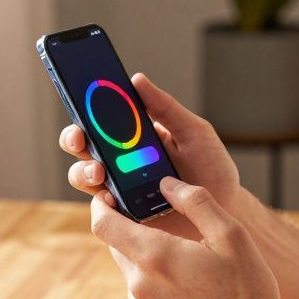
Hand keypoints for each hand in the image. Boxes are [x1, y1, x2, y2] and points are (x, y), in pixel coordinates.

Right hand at [60, 72, 241, 239]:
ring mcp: (120, 190)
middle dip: (73, 139)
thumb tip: (137, 79)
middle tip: (80, 139)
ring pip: (84, 177)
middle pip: (82, 146)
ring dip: (84, 171)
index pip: (99, 119)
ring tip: (100, 172)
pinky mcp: (124, 218)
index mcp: (133, 136)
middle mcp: (120, 161)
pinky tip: (113, 200)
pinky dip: (102, 205)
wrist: (225, 211)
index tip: (81, 101)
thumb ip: (166, 108)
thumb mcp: (194, 132)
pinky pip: (102, 211)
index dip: (84, 110)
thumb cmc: (211, 168)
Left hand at [89, 176, 295, 298]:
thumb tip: (165, 184)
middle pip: (117, 246)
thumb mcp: (231, 234)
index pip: (103, 225)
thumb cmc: (248, 288)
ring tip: (188, 260)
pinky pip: (143, 294)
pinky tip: (190, 287)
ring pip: (132, 270)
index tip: (109, 195)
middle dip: (131, 230)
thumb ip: (195, 201)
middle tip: (161, 222)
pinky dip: (157, 282)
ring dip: (148, 258)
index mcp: (156, 257)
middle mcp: (140, 285)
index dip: (101, 206)